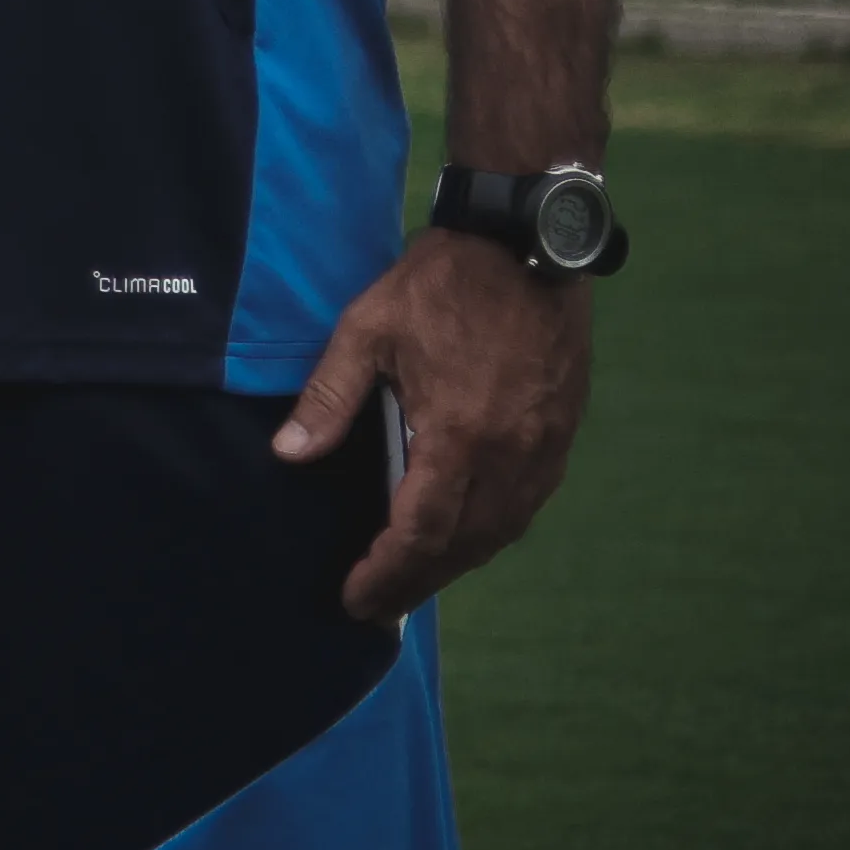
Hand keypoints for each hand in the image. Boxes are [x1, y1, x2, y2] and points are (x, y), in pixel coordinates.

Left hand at [274, 227, 592, 620]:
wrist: (525, 246)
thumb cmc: (440, 284)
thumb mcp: (368, 330)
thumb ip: (330, 399)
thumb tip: (288, 454)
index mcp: (460, 436)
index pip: (421, 531)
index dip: (387, 572)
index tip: (356, 599)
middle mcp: (511, 457)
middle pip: (464, 545)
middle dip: (417, 580)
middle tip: (377, 603)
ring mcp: (544, 450)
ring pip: (500, 531)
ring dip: (456, 562)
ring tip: (412, 577)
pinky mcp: (561, 435)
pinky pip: (525, 506)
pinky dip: (490, 531)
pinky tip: (463, 533)